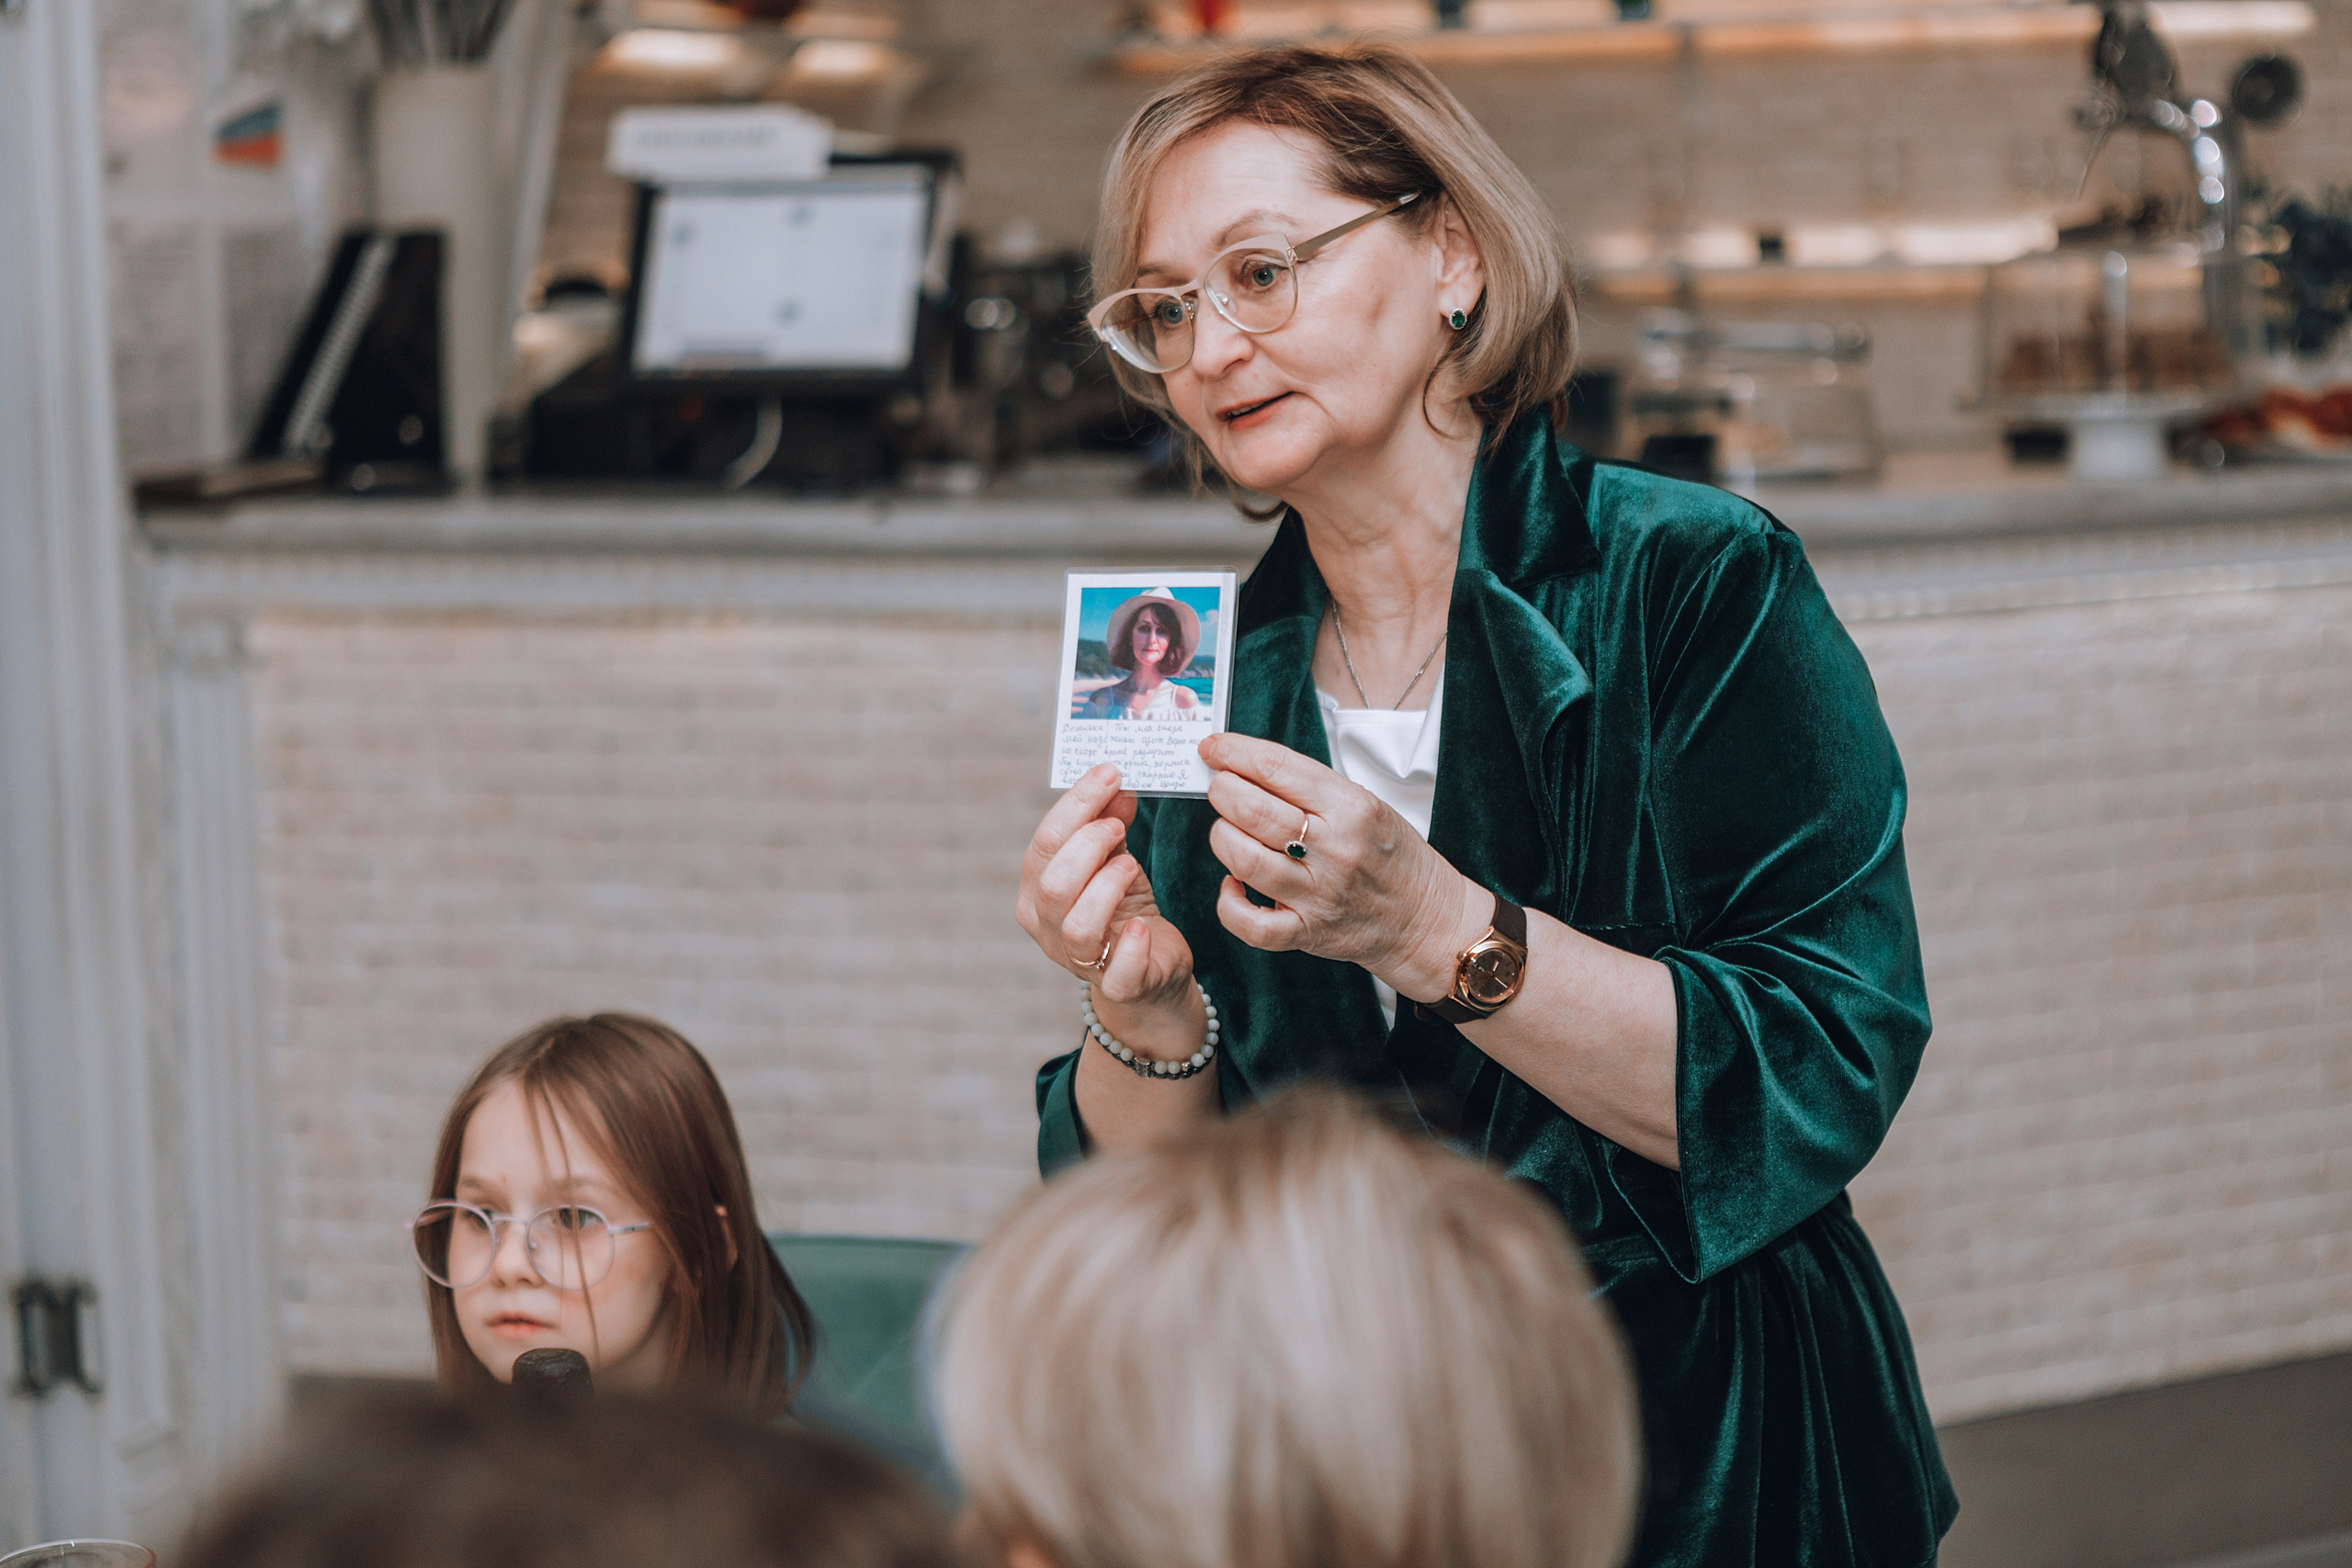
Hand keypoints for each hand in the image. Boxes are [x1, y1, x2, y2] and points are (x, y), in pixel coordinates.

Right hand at [1016, 764, 1196, 1022]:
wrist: (1152, 967)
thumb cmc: (1124, 907)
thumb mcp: (1114, 859)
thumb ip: (1110, 823)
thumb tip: (1116, 782)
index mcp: (1036, 892)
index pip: (1044, 844)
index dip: (1076, 805)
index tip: (1110, 773)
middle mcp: (1047, 928)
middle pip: (1053, 884)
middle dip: (1088, 845)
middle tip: (1119, 824)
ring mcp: (1078, 961)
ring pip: (1078, 925)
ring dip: (1107, 886)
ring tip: (1130, 865)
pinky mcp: (1119, 986)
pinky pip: (1117, 971)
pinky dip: (1131, 945)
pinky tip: (1142, 925)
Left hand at [1199, 733, 1483, 1000]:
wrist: (1426, 918)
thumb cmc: (1391, 855)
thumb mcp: (1366, 804)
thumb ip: (1309, 788)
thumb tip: (1243, 766)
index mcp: (1351, 807)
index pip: (1276, 767)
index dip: (1233, 751)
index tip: (1213, 747)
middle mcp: (1335, 849)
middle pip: (1251, 809)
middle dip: (1221, 789)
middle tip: (1220, 785)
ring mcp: (1320, 894)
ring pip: (1243, 860)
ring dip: (1221, 836)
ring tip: (1228, 829)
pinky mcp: (1308, 933)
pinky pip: (1251, 924)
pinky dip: (1229, 904)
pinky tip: (1233, 884)